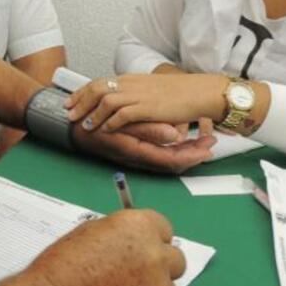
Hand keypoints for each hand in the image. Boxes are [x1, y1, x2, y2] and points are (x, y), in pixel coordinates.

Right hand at [27, 208, 185, 285]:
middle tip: (138, 274)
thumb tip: (129, 240)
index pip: (164, 228)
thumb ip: (118, 234)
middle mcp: (155, 254)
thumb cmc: (63, 266)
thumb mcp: (89, 233)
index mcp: (138, 226)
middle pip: (175, 258)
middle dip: (160, 265)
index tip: (144, 247)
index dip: (152, 238)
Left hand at [65, 73, 228, 133]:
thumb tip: (122, 101)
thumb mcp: (152, 88)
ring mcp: (139, 94)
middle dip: (80, 101)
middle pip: (97, 88)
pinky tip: (104, 129)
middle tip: (69, 112)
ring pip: (105, 100)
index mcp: (131, 78)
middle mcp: (131, 84)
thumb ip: (136, 92)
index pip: (100, 81)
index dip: (83, 91)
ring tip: (84, 124)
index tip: (71, 100)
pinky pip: (122, 114)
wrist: (199, 92)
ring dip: (92, 113)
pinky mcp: (147, 107)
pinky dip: (110, 122)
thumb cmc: (180, 92)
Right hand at [72, 121, 214, 173]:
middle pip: (173, 161)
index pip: (172, 161)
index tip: (209, 147)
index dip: (193, 155)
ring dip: (186, 148)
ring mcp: (137, 154)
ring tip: (202, 136)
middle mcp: (139, 157)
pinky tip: (180, 134)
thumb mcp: (120, 125)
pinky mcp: (136, 148)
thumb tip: (174, 136)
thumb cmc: (92, 126)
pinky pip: (159, 151)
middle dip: (195, 152)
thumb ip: (147, 130)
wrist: (73, 127)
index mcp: (137, 152)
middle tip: (212, 140)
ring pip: (167, 156)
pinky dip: (173, 144)